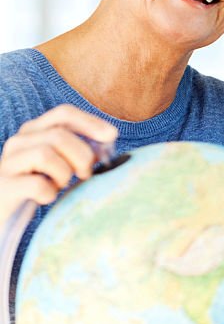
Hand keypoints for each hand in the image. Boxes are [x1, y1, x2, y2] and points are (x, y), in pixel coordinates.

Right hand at [0, 105, 116, 222]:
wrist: (4, 210)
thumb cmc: (39, 184)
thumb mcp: (60, 161)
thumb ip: (80, 149)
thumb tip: (109, 140)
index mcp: (34, 130)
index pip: (64, 113)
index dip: (90, 122)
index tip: (112, 136)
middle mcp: (19, 141)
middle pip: (59, 135)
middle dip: (82, 156)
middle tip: (85, 174)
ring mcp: (8, 162)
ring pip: (46, 155)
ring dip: (63, 174)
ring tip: (59, 184)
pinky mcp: (4, 185)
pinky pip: (36, 184)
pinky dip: (49, 193)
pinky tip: (45, 197)